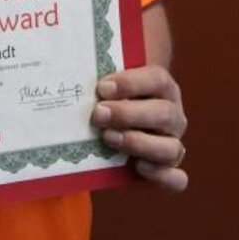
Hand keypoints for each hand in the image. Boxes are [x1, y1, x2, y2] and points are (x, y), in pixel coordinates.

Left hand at [92, 64, 187, 191]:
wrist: (120, 122)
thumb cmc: (110, 98)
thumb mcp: (106, 84)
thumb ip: (97, 77)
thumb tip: (62, 60)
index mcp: (162, 86)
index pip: (156, 79)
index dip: (131, 83)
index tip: (102, 87)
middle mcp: (172, 115)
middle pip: (164, 113)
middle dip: (128, 114)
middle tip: (98, 114)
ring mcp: (173, 143)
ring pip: (171, 147)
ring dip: (139, 143)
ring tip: (109, 138)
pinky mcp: (169, 170)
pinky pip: (176, 179)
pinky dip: (160, 175)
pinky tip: (137, 166)